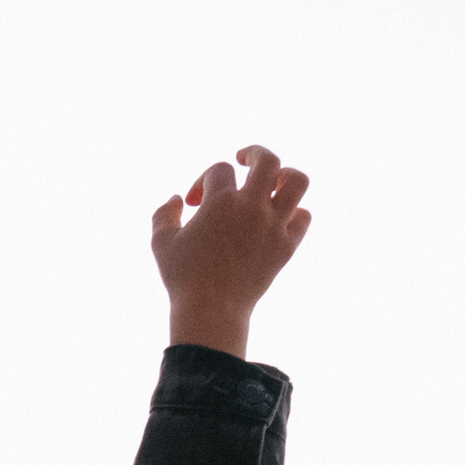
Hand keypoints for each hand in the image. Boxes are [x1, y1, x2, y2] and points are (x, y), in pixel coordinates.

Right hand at [150, 145, 311, 358]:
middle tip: (244, 159)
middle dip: (255, 153)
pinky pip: (304, 217)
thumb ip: (163, 214)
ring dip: (286, 175)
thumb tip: (178, 198)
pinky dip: (294, 212)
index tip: (194, 204)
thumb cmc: (182, 277)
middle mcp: (252, 207)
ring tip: (274, 182)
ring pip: (298, 181)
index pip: (219, 169)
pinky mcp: (287, 246)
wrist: (211, 311)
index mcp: (220, 202)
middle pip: (268, 160)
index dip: (203, 180)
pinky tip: (277, 219)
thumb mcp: (161, 243)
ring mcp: (274, 225)